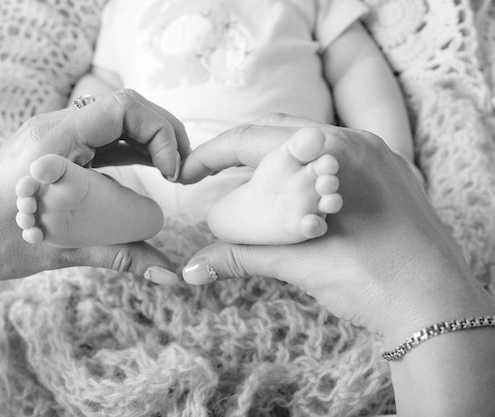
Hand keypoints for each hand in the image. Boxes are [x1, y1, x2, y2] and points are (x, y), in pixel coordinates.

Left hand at [0, 89, 185, 285]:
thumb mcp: (61, 250)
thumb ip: (121, 256)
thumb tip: (170, 277)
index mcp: (54, 141)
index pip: (124, 109)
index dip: (160, 134)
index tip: (172, 175)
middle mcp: (54, 127)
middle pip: (126, 108)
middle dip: (164, 133)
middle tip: (183, 171)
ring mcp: (53, 135)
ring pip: (116, 119)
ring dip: (149, 139)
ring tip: (171, 171)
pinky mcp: (55, 148)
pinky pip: (101, 137)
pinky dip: (130, 148)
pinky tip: (146, 170)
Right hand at [179, 114, 493, 346]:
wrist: (437, 308)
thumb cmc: (373, 278)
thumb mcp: (299, 262)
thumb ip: (240, 257)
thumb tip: (191, 269)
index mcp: (332, 149)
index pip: (254, 138)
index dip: (211, 155)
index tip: (186, 174)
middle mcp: (358, 141)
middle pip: (280, 136)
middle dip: (240, 156)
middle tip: (211, 179)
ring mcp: (379, 157)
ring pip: (309, 148)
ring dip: (273, 165)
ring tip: (249, 191)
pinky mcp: (392, 176)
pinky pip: (335, 162)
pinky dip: (304, 175)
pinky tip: (292, 199)